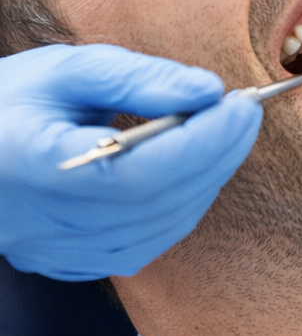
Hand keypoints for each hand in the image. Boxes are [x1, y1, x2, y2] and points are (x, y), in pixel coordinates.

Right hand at [0, 45, 261, 279]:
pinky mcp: (75, 264)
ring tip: (221, 132)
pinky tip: (188, 169)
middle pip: (163, 202)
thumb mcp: (64, 71)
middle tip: (243, 112)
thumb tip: (207, 90)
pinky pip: (148, 242)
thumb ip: (138, 79)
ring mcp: (64, 254)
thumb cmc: (3, 105)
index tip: (243, 105)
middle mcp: (54, 226)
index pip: (146, 172)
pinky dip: (180, 205)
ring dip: (204, 179)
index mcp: (42, 171)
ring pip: (163, 228)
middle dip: (217, 154)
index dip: (204, 143)